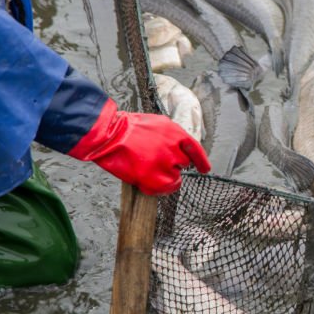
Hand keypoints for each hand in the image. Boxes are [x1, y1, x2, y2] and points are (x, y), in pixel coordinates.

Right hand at [68, 100, 210, 194]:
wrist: (109, 135)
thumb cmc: (129, 129)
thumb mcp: (157, 124)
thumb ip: (171, 137)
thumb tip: (178, 150)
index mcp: (175, 133)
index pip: (194, 149)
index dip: (201, 160)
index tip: (204, 169)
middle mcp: (173, 149)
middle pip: (183, 164)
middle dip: (173, 164)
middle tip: (155, 160)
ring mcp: (163, 164)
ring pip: (174, 178)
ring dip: (165, 176)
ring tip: (148, 168)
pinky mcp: (151, 177)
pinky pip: (163, 189)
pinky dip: (157, 188)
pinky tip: (146, 180)